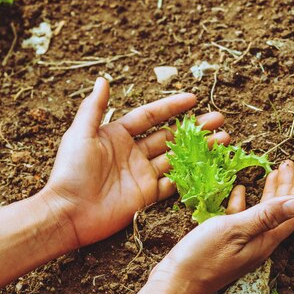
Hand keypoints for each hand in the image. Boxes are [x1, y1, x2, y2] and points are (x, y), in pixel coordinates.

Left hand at [40, 78, 228, 247]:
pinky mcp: (148, 195)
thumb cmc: (71, 171)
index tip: (193, 99)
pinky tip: (210, 166)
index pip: (151, 116)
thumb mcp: (80, 135)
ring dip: (200, 148)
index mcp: (118, 134)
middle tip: (219, 119)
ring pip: (178, 157)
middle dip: (195, 127)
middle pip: (170, 135)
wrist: (70, 212)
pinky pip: (173, 183)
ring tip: (224, 139)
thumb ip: (94, 108)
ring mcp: (143, 174)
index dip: (172, 107)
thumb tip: (103, 80)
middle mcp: (134, 152)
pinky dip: (191, 175)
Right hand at [149, 161, 293, 293]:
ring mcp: (244, 243)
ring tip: (273, 171)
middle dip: (288, 185)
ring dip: (270, 191)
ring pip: (264, 213)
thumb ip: (266, 215)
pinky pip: (243, 219)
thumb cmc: (203, 257)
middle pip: (282, 211)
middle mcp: (259, 242)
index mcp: (266, 240)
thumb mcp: (235, 230)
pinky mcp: (227, 243)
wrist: (175, 284)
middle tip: (290, 163)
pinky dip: (245, 202)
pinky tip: (241, 190)